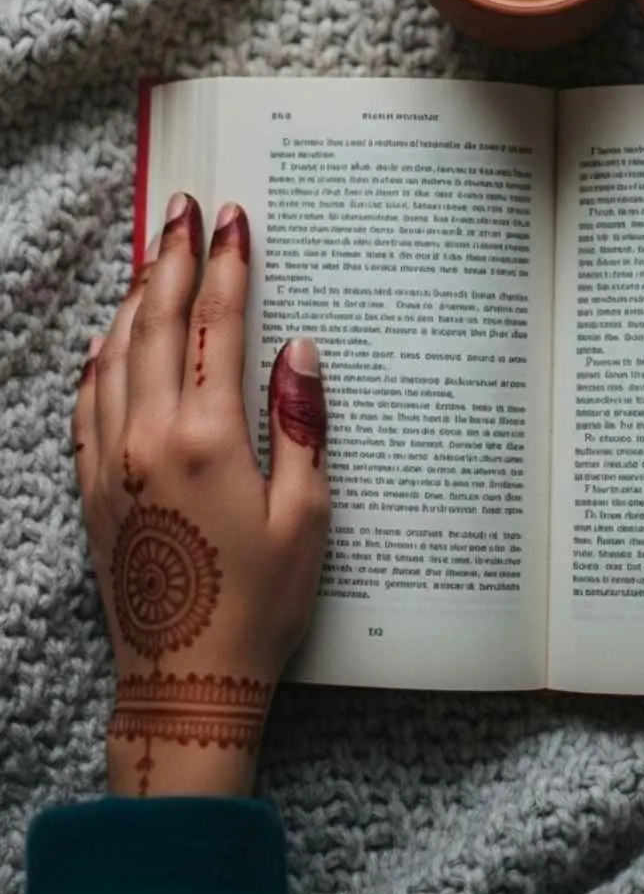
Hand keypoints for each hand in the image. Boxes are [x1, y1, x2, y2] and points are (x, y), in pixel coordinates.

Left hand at [71, 195, 329, 798]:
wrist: (185, 684)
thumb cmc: (259, 606)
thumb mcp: (307, 518)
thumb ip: (301, 427)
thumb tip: (298, 351)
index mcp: (208, 439)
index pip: (218, 326)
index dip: (227, 265)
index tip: (233, 219)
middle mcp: (149, 439)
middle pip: (159, 324)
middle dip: (173, 259)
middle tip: (185, 209)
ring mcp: (111, 463)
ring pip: (116, 356)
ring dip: (137, 299)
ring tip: (154, 258)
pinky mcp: (91, 492)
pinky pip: (87, 406)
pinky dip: (99, 361)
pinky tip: (108, 342)